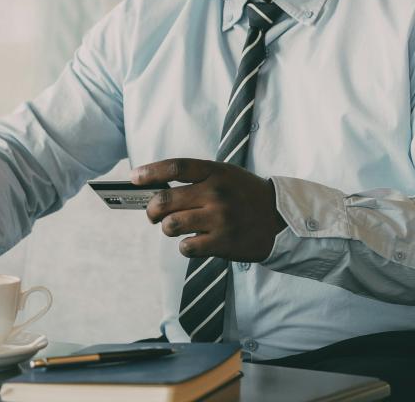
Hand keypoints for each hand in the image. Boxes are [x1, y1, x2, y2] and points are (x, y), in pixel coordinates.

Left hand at [133, 158, 286, 261]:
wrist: (280, 219)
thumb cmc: (246, 195)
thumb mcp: (226, 175)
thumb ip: (197, 178)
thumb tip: (156, 188)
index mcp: (215, 172)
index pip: (175, 167)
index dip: (150, 172)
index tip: (134, 178)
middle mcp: (216, 193)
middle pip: (165, 200)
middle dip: (152, 209)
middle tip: (153, 214)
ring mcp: (219, 218)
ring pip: (171, 225)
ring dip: (168, 228)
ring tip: (176, 227)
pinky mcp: (223, 242)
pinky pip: (187, 247)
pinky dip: (185, 246)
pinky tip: (194, 242)